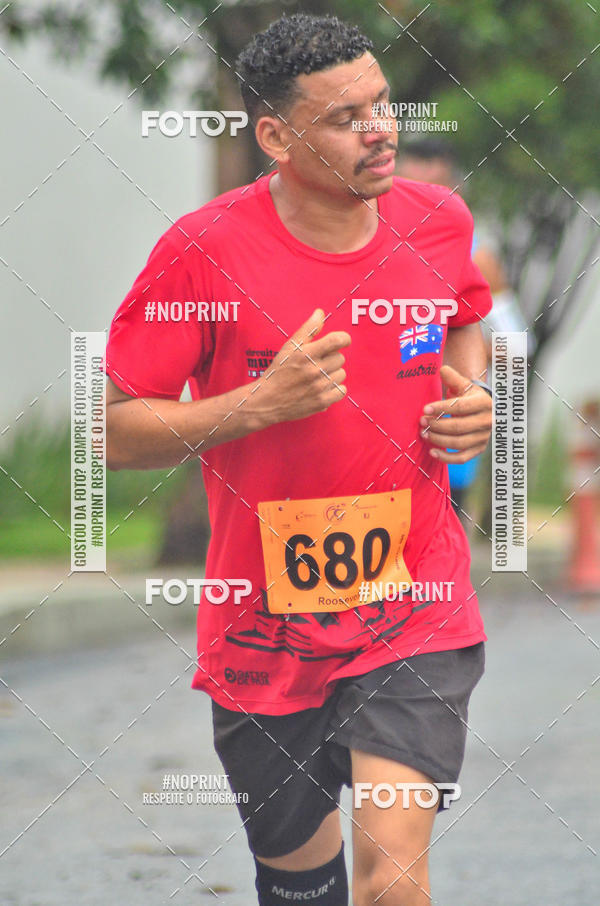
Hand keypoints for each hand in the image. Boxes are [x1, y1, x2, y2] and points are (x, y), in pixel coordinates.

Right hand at [251, 309, 350, 426]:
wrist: (268, 401)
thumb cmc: (279, 371)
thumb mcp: (289, 347)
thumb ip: (307, 329)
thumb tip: (320, 313)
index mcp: (306, 354)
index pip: (336, 340)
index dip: (344, 338)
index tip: (342, 341)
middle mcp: (314, 370)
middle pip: (340, 358)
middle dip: (331, 358)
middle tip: (317, 363)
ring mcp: (319, 387)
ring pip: (341, 374)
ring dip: (333, 374)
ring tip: (318, 376)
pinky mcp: (322, 401)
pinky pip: (342, 390)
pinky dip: (335, 389)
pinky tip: (322, 387)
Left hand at [419, 365, 491, 462]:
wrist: (481, 408)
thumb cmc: (468, 395)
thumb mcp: (462, 384)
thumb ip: (452, 377)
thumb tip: (442, 370)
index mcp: (484, 403)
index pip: (461, 407)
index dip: (441, 409)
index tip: (424, 409)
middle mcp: (487, 421)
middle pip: (458, 427)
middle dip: (437, 425)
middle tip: (421, 422)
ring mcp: (484, 437)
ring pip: (459, 443)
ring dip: (438, 440)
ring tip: (423, 433)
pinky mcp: (479, 449)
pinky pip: (462, 458)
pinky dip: (446, 458)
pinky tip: (432, 452)